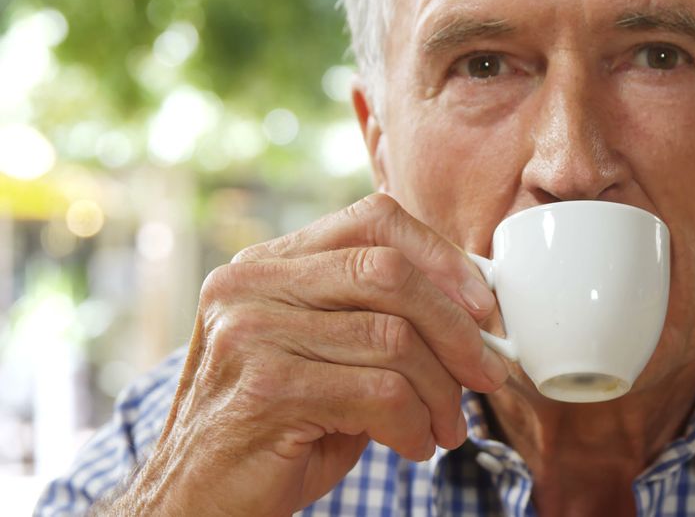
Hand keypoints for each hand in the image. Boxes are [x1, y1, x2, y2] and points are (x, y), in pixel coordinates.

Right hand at [102, 193, 507, 515]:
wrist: (194, 502)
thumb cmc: (275, 428)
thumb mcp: (324, 356)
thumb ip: (376, 319)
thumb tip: (475, 314)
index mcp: (268, 263)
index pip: (373, 219)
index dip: (441, 256)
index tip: (482, 305)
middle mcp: (251, 284)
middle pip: (391, 273)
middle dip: (458, 329)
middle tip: (488, 375)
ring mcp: (251, 332)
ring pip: (395, 339)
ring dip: (441, 392)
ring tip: (446, 426)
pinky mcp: (266, 389)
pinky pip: (381, 394)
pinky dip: (415, 426)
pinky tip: (413, 446)